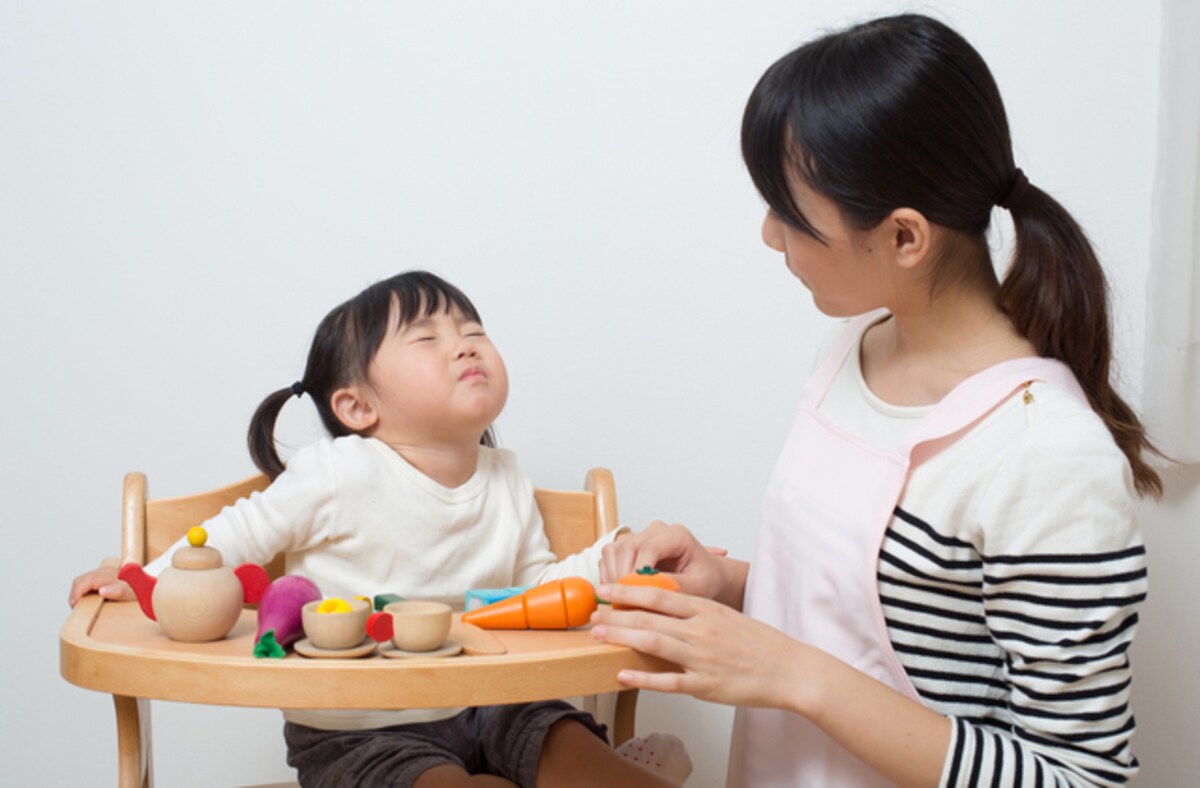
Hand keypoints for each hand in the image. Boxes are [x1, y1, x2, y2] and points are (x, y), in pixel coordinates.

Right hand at [69, 563, 134, 606]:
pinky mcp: (103, 578)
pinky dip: (83, 592)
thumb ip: (119, 592)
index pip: (87, 580)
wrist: (148, 589)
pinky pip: (87, 583)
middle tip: (76, 608)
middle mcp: (105, 571)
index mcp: (110, 574)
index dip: (77, 592)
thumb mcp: (132, 594)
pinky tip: (86, 602)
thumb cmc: (140, 592)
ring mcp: (103, 573)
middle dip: (75, 593)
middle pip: (81, 580)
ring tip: (80, 606)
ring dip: (78, 593)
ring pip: (82, 581)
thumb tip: (102, 590)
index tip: (74, 604)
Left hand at [591, 582, 809, 711]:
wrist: (791, 669)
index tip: (607, 588)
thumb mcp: (727, 616)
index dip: (628, 591)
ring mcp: (702, 658)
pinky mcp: (705, 685)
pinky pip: (668, 681)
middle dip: (617, 614)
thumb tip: (664, 607)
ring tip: (599, 635)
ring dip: (623, 638)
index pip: (659, 595)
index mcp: (707, 610)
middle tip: (593, 612)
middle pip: (650, 618)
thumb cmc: (760, 643)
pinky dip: (643, 677)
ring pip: (654, 643)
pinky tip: (622, 673)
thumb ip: (697, 613)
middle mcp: (702, 631)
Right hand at [600, 520, 732, 600]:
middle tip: (626, 601)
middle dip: (623, 576)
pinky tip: (620, 593)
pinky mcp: (627, 546)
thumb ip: (675, 586)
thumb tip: (650, 590)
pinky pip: (608, 558)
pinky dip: (609, 576)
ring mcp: (639, 536)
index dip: (639, 572)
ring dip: (613, 577)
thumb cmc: (704, 578)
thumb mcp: (698, 586)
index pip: (649, 547)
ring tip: (623, 599)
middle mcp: (655, 531)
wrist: (705, 575)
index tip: (636, 594)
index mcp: (676, 535)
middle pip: (627, 547)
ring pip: (613, 551)